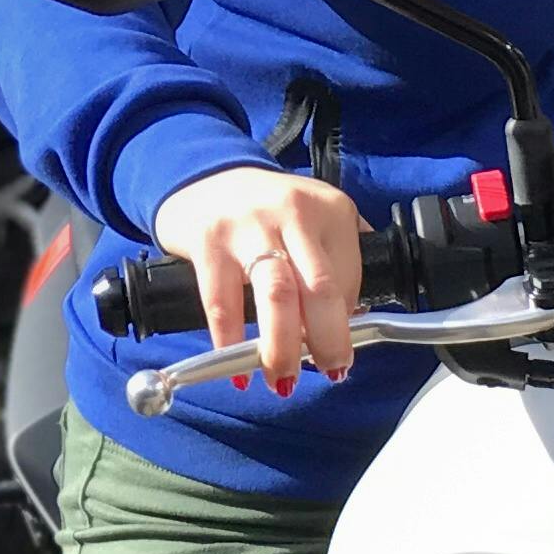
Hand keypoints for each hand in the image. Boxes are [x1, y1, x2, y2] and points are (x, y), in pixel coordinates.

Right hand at [151, 165, 363, 394]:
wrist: (202, 173)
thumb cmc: (268, 212)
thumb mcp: (315, 218)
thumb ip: (337, 262)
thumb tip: (351, 323)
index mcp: (331, 210)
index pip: (349, 279)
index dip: (345, 323)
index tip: (338, 351)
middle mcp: (293, 212)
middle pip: (321, 290)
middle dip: (329, 342)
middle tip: (329, 374)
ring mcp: (249, 225)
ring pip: (277, 297)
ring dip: (282, 349)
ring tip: (282, 380)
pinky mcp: (208, 240)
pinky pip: (223, 303)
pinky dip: (230, 343)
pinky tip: (236, 368)